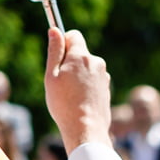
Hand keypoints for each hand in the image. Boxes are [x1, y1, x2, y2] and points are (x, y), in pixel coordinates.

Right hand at [44, 28, 110, 151]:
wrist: (86, 129)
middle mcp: (96, 62)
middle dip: (69, 62)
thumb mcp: (52, 76)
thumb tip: (55, 30)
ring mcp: (104, 75)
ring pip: (86, 68)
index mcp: (81, 56)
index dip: (63, 43)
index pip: (73, 35)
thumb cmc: (64, 104)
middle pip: (80, 53)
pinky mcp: (107, 88)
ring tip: (70, 95)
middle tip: (60, 82)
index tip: (57, 57)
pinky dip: (86, 86)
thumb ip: (54, 52)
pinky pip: (93, 80)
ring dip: (78, 76)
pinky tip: (80, 101)